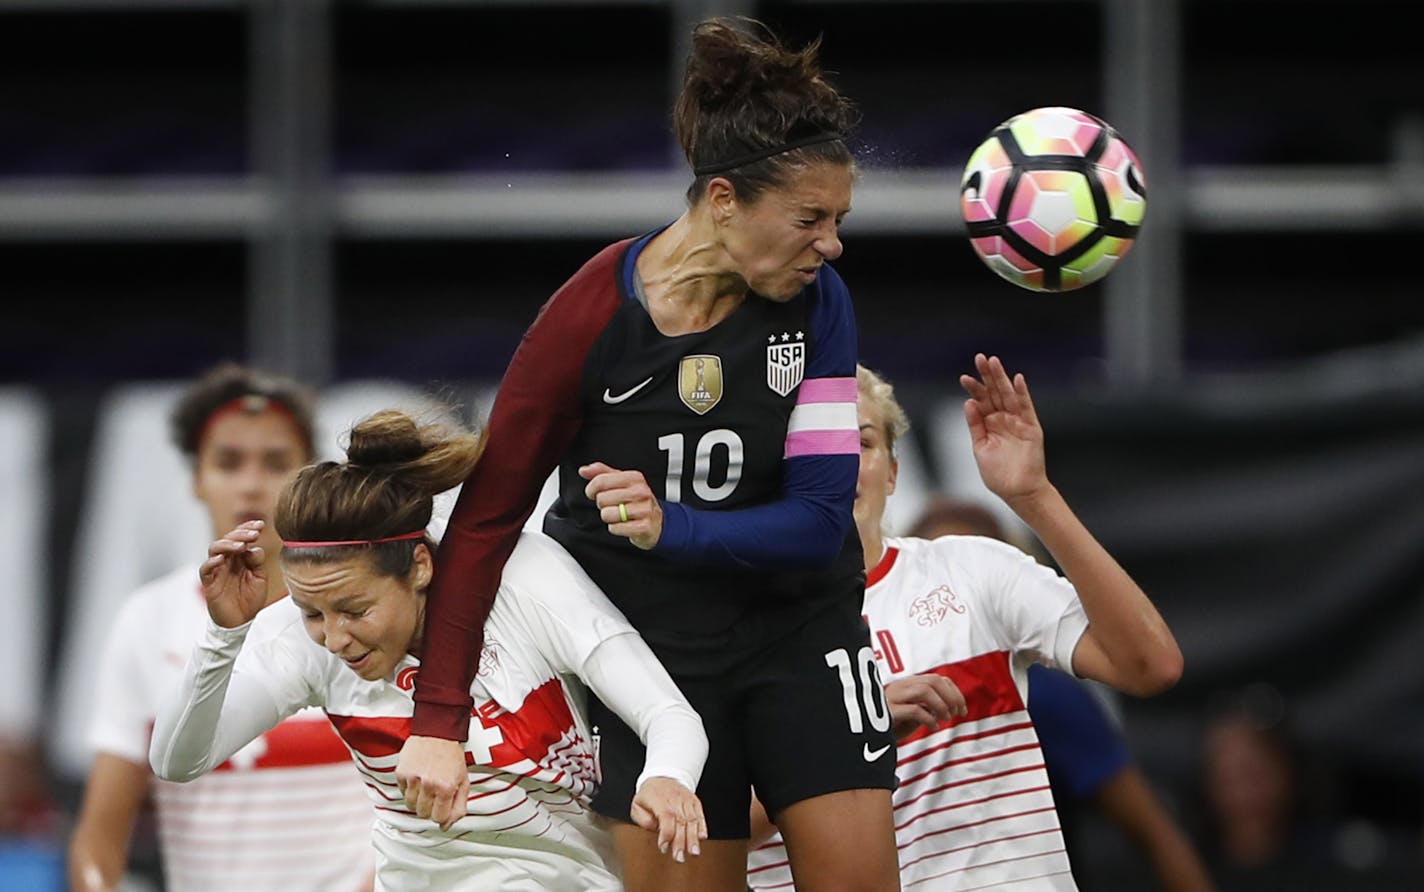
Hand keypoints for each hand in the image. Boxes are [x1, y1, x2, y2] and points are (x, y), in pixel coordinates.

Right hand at [198, 520, 269, 628]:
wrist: (240, 621)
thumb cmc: (250, 598)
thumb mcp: (260, 578)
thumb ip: (257, 562)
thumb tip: (253, 548)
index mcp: (240, 557)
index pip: (241, 536)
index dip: (248, 527)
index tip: (261, 524)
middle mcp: (227, 560)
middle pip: (228, 539)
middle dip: (241, 533)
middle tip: (254, 534)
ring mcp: (217, 570)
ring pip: (215, 549)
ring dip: (227, 544)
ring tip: (241, 545)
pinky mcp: (209, 582)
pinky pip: (205, 569)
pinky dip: (212, 562)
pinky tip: (222, 559)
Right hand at [395, 735, 469, 831]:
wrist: (437, 731)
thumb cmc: (452, 756)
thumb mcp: (464, 781)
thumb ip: (458, 807)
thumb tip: (445, 827)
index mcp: (446, 787)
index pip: (439, 818)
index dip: (441, 814)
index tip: (442, 806)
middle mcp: (429, 784)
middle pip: (423, 814)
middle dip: (429, 808)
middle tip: (434, 794)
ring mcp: (413, 778)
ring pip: (410, 806)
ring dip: (418, 800)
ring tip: (425, 785)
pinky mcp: (401, 772)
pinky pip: (401, 792)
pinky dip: (408, 789)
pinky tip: (417, 777)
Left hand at [579, 462, 662, 549]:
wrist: (656, 521)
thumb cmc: (636, 500)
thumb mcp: (621, 482)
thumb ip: (602, 473)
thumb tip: (584, 470)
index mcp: (635, 477)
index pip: (601, 480)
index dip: (591, 489)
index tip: (592, 493)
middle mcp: (641, 491)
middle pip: (602, 499)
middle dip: (603, 505)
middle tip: (614, 505)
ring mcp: (643, 509)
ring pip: (607, 514)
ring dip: (609, 517)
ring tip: (619, 515)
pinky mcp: (643, 526)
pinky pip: (615, 528)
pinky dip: (615, 528)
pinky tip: (624, 524)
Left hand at [631, 776, 707, 862]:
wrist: (662, 777)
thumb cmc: (648, 795)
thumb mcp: (636, 805)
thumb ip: (643, 819)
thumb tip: (655, 829)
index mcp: (659, 799)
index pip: (666, 817)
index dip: (666, 834)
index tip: (664, 847)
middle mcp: (674, 799)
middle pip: (680, 821)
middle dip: (681, 841)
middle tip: (679, 857)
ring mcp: (686, 799)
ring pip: (692, 819)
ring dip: (693, 837)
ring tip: (694, 852)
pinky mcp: (694, 801)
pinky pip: (700, 814)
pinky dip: (702, 826)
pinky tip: (702, 837)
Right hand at [885, 674, 967, 739]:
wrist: (867, 738)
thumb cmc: (893, 725)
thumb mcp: (914, 713)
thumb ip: (929, 706)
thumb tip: (951, 707)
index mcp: (908, 684)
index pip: (937, 678)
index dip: (954, 693)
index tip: (962, 710)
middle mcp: (901, 686)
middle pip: (933, 681)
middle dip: (951, 697)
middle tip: (956, 714)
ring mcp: (893, 697)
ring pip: (924, 690)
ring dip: (941, 705)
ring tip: (945, 719)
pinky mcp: (889, 712)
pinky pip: (914, 709)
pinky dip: (929, 718)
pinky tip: (933, 727)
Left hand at [960, 353, 1048, 505]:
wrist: (1018, 491)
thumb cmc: (999, 474)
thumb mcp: (980, 447)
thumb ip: (975, 425)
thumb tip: (968, 403)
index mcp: (990, 424)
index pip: (981, 401)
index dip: (974, 388)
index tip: (964, 377)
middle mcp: (1004, 419)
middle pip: (994, 393)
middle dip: (987, 376)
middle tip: (980, 358)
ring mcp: (1018, 422)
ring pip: (1009, 395)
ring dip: (1002, 378)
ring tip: (994, 362)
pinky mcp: (1031, 428)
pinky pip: (1026, 407)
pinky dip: (1022, 393)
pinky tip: (1017, 379)